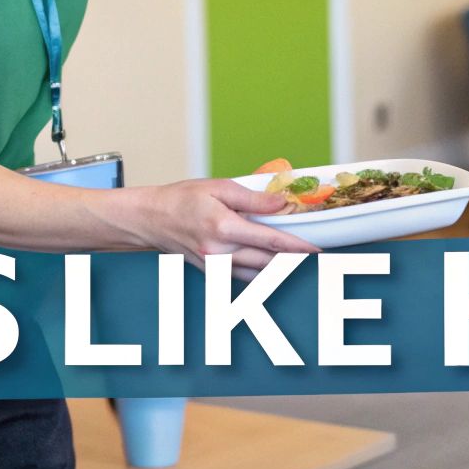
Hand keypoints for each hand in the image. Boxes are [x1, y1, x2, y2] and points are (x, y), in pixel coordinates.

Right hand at [131, 178, 317, 267]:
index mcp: (223, 228)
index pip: (270, 241)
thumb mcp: (219, 188)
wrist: (151, 219)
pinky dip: (259, 278)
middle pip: (268, 264)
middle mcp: (219, 253)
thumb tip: (281, 203)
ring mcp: (214, 268)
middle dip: (294, 264)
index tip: (316, 250)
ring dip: (279, 275)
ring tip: (300, 268)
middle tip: (317, 262)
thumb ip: (253, 198)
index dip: (297, 248)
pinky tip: (272, 272)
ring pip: (257, 278)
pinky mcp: (211, 274)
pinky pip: (242, 280)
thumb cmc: (182, 200)